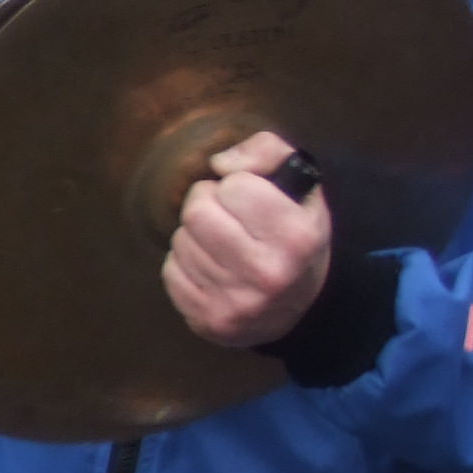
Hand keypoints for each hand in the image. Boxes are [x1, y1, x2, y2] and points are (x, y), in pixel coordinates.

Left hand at [161, 130, 332, 348]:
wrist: (302, 309)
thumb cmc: (295, 236)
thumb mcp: (301, 186)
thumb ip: (266, 152)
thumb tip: (219, 164)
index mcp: (296, 237)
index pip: (236, 185)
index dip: (238, 185)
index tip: (250, 199)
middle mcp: (268, 273)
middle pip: (197, 212)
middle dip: (207, 203)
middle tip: (225, 215)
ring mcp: (237, 302)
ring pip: (181, 240)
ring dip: (195, 235)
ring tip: (222, 244)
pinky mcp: (209, 320)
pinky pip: (170, 272)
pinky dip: (184, 264)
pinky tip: (211, 268)